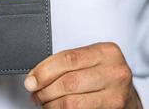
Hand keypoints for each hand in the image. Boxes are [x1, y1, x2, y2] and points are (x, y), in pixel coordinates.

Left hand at [24, 42, 142, 108]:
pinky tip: (56, 107)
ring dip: (51, 104)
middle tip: (35, 93)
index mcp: (106, 52)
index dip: (44, 71)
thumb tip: (35, 77)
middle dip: (45, 90)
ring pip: (71, 102)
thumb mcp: (89, 61)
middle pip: (68, 82)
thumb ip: (65, 64)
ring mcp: (115, 93)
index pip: (67, 59)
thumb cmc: (102, 74)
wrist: (125, 94)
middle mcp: (114, 71)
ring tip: (44, 101)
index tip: (31, 80)